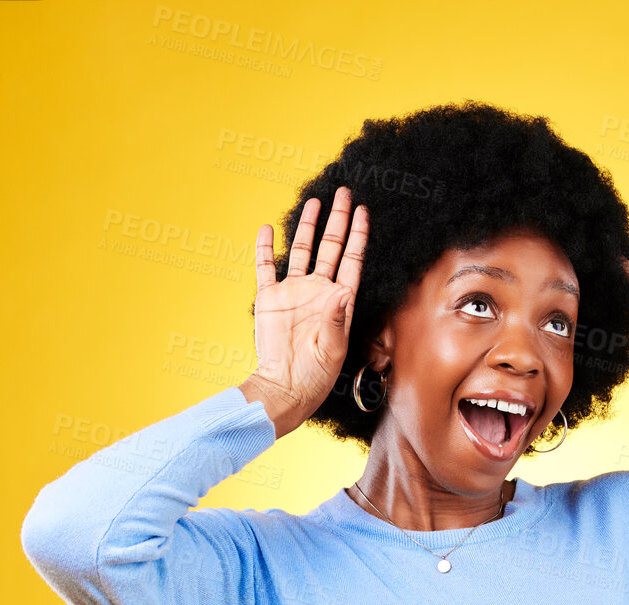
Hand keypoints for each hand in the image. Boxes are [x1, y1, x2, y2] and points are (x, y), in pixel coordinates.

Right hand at [240, 186, 368, 438]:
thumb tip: (340, 292)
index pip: (351, 260)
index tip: (362, 211)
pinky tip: (268, 229)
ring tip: (314, 202)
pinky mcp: (270, 298)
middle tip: (344, 193)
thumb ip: (336, 319)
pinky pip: (266, 267)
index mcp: (338, 301)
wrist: (285, 387)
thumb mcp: (333, 348)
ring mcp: (294, 292)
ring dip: (307, 227)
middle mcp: (318, 291)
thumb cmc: (315, 375)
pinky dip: (266, 248)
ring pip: (302, 250)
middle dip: (337, 220)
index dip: (358, 235)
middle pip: (330, 247)